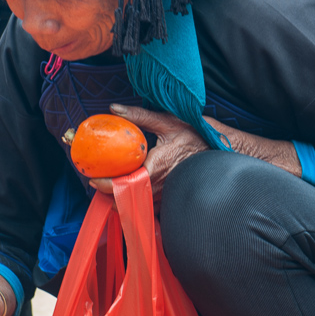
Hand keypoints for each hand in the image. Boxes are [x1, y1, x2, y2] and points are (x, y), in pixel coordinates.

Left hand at [88, 104, 211, 194]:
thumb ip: (140, 116)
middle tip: (96, 181)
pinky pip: (148, 206)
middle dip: (108, 193)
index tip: (93, 179)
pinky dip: (135, 201)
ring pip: (137, 204)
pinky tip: (128, 191)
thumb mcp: (168, 121)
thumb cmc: (196, 136)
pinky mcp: (170, 198)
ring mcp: (166, 195)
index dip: (107, 185)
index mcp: (157, 167)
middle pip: (127, 199)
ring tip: (108, 185)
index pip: (126, 184)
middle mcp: (161, 186)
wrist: (221, 150)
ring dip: (120, 198)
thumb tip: (115, 109)